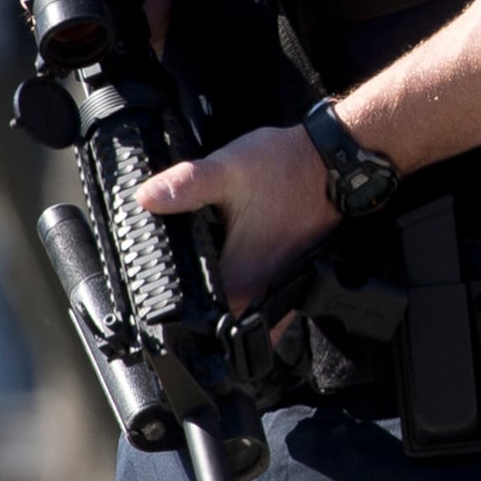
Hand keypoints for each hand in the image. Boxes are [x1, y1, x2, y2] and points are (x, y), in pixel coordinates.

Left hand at [138, 120, 336, 308]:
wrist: (333, 161)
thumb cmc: (286, 168)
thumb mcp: (229, 170)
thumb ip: (187, 185)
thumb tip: (147, 198)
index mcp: (242, 280)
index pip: (197, 318)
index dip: (173, 310)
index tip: (160, 292)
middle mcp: (263, 293)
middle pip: (217, 317)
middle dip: (196, 301)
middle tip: (179, 272)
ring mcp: (280, 287)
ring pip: (238, 307)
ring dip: (220, 294)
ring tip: (205, 264)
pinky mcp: (289, 274)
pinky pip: (258, 293)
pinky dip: (242, 282)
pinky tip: (232, 256)